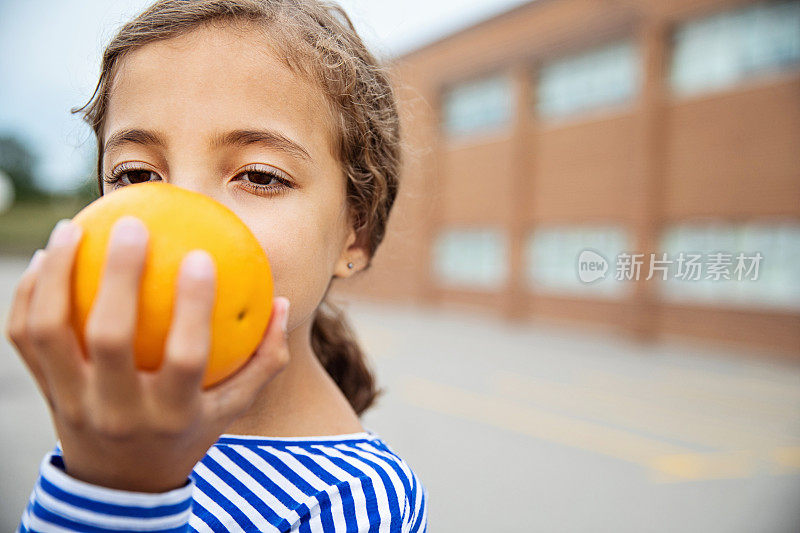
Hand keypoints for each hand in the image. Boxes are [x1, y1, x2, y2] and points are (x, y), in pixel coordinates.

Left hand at [4, 216, 290, 492]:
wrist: (122, 483)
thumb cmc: (188, 430)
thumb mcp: (233, 407)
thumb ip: (263, 359)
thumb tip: (281, 301)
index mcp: (172, 415)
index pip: (186, 358)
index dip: (194, 307)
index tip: (202, 255)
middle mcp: (118, 411)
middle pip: (110, 339)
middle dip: (119, 277)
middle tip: (132, 226)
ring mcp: (73, 403)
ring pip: (49, 332)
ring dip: (57, 275)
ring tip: (71, 227)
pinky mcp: (44, 393)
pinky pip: (22, 336)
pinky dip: (29, 293)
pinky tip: (46, 256)